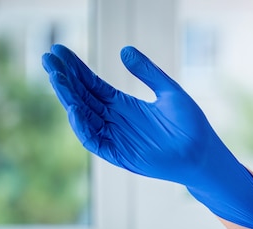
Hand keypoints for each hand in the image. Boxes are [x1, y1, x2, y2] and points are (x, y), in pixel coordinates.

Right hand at [42, 44, 252, 228]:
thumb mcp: (168, 91)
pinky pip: (95, 141)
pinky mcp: (120, 155)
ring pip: (84, 117)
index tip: (59, 51)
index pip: (92, 84)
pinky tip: (75, 109)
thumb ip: (147, 72)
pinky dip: (83, 127)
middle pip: (83, 98)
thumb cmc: (190, 125)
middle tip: (49, 59)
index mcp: (124, 105)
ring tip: (57, 78)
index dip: (75, 69)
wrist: (203, 152)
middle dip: (65, 79)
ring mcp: (116, 138)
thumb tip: (124, 50)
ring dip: (69, 99)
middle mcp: (115, 121)